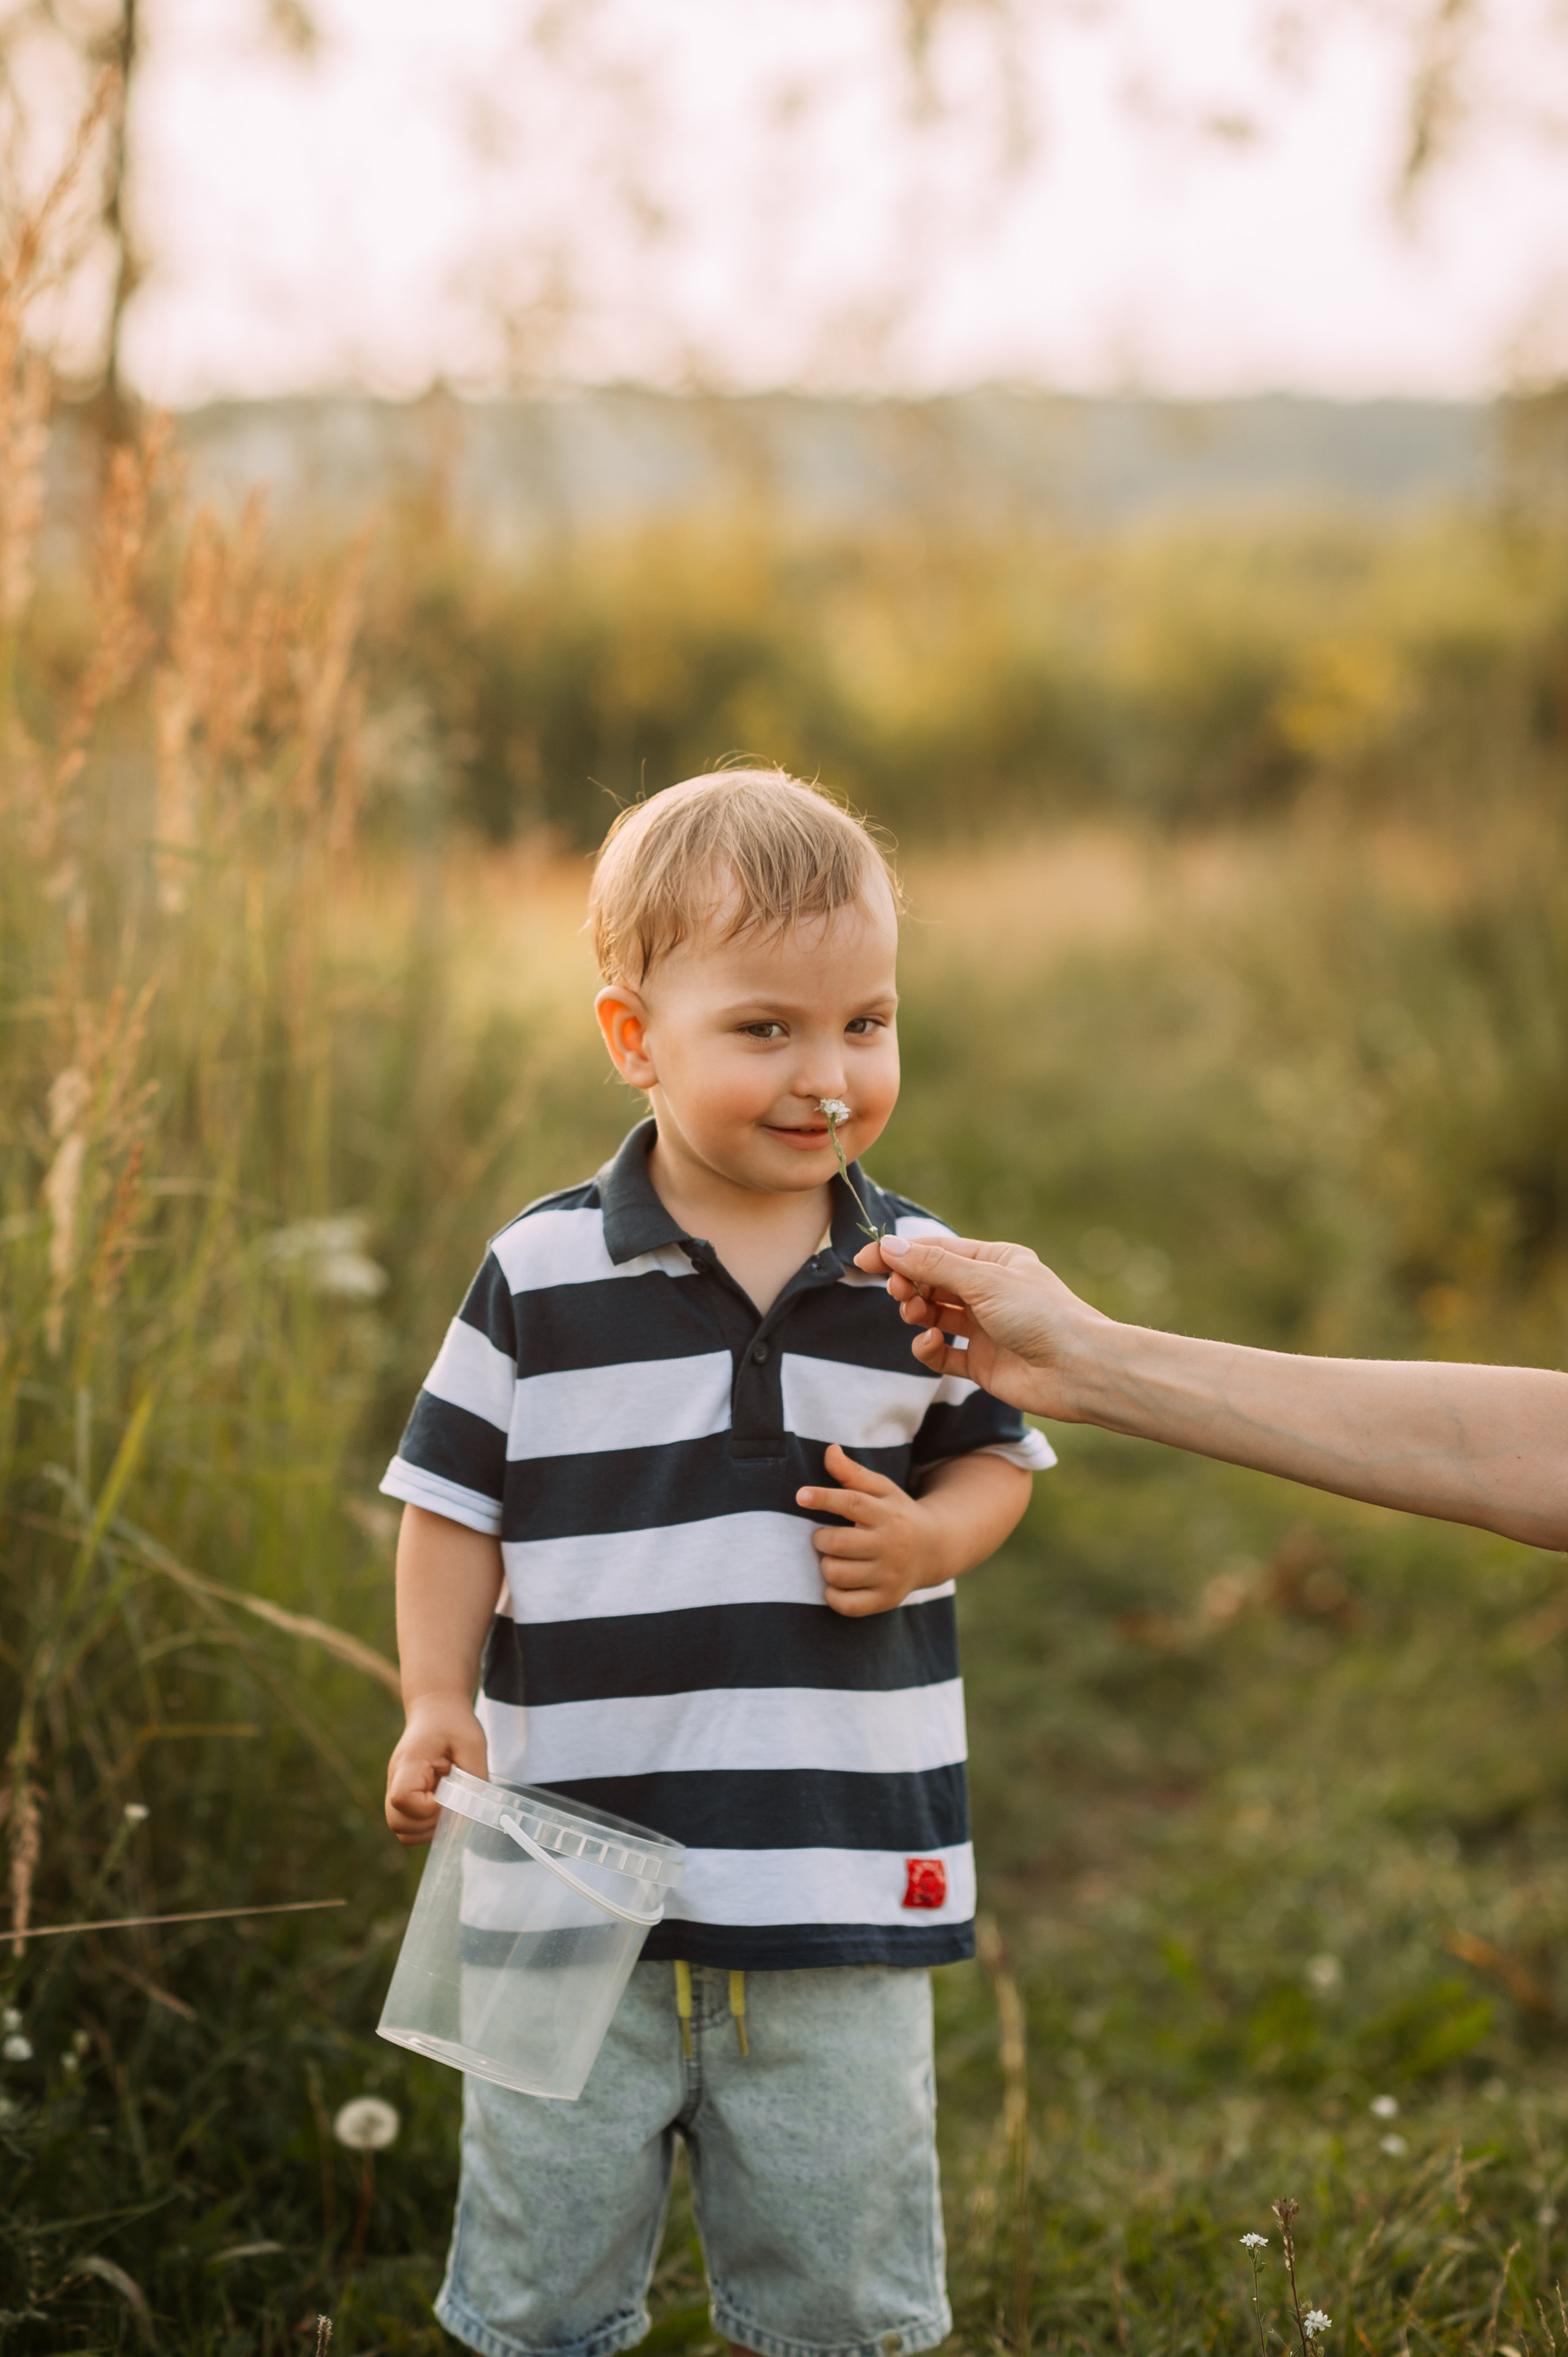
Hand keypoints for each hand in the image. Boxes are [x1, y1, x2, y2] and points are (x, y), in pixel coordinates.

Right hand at [385, 1693, 488, 1845]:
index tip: (446, 1796)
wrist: (436, 1708)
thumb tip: (475, 1810)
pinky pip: (408, 1823)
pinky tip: (443, 1806)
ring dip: (427, 1828)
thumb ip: (475, 1777)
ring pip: (401, 1829)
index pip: (402, 1799)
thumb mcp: (472, 1742)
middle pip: (397, 1822)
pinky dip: (425, 1825)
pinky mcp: (404, 1796)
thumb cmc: (453, 1722)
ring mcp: (396, 1789)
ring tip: (448, 1806)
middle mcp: (396, 1780)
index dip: (425, 1808)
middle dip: (428, 1824)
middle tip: (450, 1805)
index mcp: (409, 1764)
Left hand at [796, 1442, 951, 1616]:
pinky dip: (833, 1595)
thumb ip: (853, 1473)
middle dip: (821, 1539)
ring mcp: (889, 1575)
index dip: (824, 1498)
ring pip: (837, 1574)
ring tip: (835, 1558)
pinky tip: (838, 1583)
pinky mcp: (887, 1600)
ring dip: (826, 1565)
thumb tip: (829, 1450)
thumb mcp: (882, 1489)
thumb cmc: (896, 1514)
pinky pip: (846, 1605)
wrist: (935, 1549)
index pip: (852, 1503)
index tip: (801, 1495)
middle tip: (826, 1537)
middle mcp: (891, 1545)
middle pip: (838, 1543)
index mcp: (887, 1514)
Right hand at [854, 1233, 1112, 1420]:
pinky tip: (928, 1344)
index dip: (900, 1255)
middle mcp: (990, 1292)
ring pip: (933, 1316)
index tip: (865, 1261)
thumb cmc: (1042, 1316)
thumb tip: (889, 1247)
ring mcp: (985, 1328)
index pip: (937, 1251)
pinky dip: (929, 1348)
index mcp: (996, 1261)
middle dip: (909, 1285)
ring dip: (917, 1314)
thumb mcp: (983, 1281)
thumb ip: (933, 1266)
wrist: (1079, 1370)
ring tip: (916, 1315)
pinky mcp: (982, 1363)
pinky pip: (942, 1353)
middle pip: (932, 1282)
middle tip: (897, 1291)